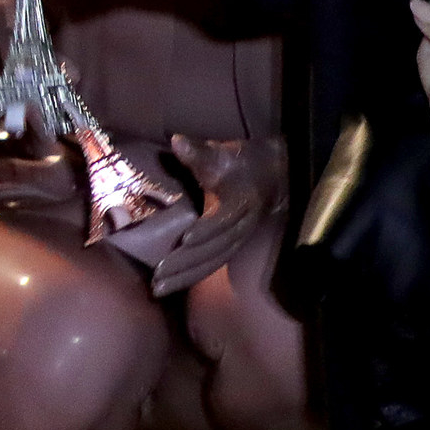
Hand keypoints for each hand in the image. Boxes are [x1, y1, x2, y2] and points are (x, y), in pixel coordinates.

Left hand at [148, 133, 286, 296]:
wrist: (272, 174)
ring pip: (212, 262)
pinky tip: (169, 286)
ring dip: (185, 277)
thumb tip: (177, 141)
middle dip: (186, 263)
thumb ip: (199, 151)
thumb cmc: (240, 162)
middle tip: (157, 274)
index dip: (206, 230)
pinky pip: (211, 265)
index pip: (223, 220)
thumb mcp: (222, 153)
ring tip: (157, 288)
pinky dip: (191, 276)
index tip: (185, 239)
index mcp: (240, 202)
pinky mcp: (230, 247)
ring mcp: (237, 239)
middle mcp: (241, 226)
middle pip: (214, 249)